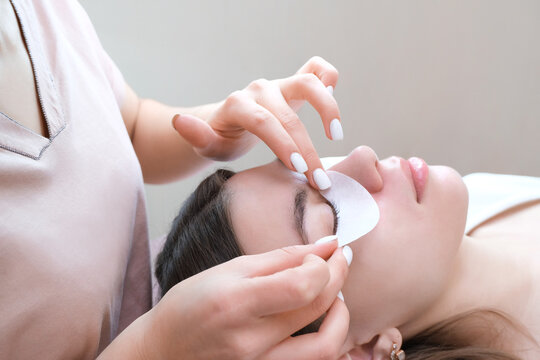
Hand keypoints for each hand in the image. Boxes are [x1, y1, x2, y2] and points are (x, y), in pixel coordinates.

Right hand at [141, 239, 348, 359]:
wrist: (164, 350)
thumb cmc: (191, 304)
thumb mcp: (231, 270)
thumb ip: (283, 258)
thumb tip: (327, 244)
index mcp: (236, 304)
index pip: (302, 286)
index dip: (324, 266)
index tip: (324, 252)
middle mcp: (250, 341)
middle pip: (317, 310)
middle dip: (338, 277)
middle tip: (338, 259)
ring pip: (325, 347)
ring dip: (340, 316)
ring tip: (335, 294)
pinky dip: (326, 338)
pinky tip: (319, 318)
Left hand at [172, 56, 341, 189]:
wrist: (229, 124)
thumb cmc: (221, 139)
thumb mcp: (207, 145)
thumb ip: (196, 136)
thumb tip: (181, 121)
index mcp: (238, 105)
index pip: (263, 122)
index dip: (283, 144)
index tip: (299, 170)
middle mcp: (260, 90)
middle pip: (288, 115)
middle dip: (307, 149)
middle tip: (319, 180)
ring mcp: (279, 84)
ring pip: (309, 82)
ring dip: (327, 107)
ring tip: (335, 136)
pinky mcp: (294, 83)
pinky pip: (316, 68)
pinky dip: (329, 78)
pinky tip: (334, 101)